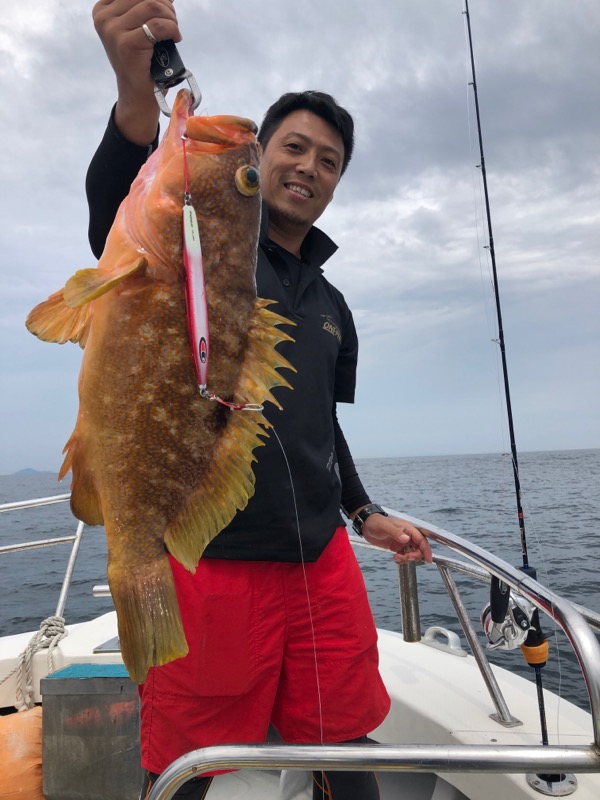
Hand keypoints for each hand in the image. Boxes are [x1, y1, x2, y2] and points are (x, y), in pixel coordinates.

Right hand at [93, 0, 181, 143]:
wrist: (137, 95)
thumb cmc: (141, 61)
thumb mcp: (138, 27)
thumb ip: (144, 7)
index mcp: (103, 9)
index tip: (165, 9)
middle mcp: (104, 18)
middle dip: (166, 6)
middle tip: (172, 23)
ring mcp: (113, 31)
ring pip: (152, 6)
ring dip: (171, 17)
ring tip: (173, 31)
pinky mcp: (127, 45)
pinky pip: (158, 26)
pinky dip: (172, 29)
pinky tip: (175, 38)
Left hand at [360, 513, 432, 563]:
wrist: (366, 526)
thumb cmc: (376, 522)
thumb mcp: (385, 527)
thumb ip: (396, 533)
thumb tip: (406, 539)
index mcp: (408, 529)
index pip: (421, 540)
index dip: (426, 550)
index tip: (428, 560)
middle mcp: (407, 536)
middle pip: (419, 549)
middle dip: (414, 556)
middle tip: (405, 558)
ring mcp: (402, 542)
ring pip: (412, 553)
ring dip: (406, 558)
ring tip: (396, 558)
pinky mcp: (397, 547)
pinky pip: (404, 556)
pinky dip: (401, 559)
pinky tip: (394, 558)